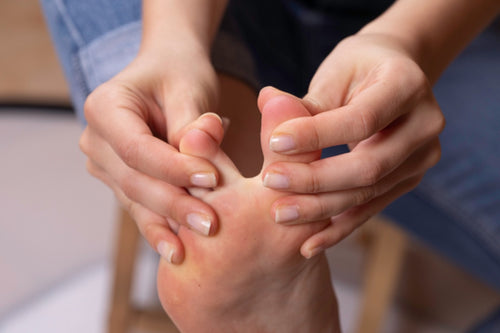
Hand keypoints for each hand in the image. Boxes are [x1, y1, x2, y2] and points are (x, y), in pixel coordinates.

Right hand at [79, 49, 222, 263]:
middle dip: (174, 203)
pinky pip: (142, 207)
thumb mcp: (189, 88)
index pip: (135, 148)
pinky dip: (163, 225)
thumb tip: (201, 150)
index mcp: (104, 108)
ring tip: (200, 241)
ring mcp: (105, 165)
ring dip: (170, 221)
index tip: (211, 178)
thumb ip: (193, 122)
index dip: (172, 168)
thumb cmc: (179, 74)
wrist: (168, 75)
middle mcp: (96, 140)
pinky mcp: (122, 182)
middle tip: (211, 223)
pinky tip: (179, 250)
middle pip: (133, 180)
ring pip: (137, 200)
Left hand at [260, 34, 444, 256]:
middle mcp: (425, 124)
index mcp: (407, 86)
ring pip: (368, 192)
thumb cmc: (356, 69)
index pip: (361, 120)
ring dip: (321, 208)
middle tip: (270, 183)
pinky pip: (371, 208)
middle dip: (316, 179)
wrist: (391, 78)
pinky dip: (339, 227)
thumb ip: (307, 102)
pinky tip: (309, 244)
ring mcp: (421, 157)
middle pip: (369, 166)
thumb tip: (267, 106)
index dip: (317, 135)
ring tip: (280, 213)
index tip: (273, 143)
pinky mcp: (407, 179)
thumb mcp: (335, 74)